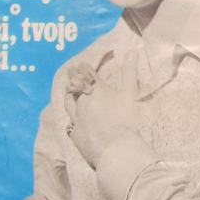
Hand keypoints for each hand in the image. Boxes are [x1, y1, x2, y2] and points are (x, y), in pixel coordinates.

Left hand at [64, 50, 140, 169]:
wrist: (115, 148)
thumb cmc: (124, 118)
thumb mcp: (130, 93)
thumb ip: (130, 72)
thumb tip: (132, 50)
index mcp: (97, 92)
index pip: (89, 77)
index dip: (85, 69)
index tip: (80, 64)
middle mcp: (84, 104)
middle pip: (76, 89)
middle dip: (73, 79)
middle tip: (69, 72)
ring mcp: (78, 120)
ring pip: (70, 105)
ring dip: (69, 97)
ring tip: (67, 92)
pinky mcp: (77, 136)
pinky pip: (71, 125)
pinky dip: (71, 120)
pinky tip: (71, 121)